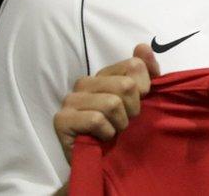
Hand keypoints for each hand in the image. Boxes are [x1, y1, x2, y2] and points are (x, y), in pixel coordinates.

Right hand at [53, 44, 159, 161]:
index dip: (145, 87)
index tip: (139, 102)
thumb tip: (143, 46)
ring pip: (112, 103)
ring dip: (120, 123)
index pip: (134, 65)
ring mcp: (71, 100)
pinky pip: (95, 120)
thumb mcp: (140, 99)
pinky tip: (101, 137)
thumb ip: (146, 72)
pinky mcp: (62, 119)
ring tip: (113, 130)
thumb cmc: (120, 128)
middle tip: (124, 120)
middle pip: (126, 85)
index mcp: (104, 74)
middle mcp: (85, 83)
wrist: (101, 162)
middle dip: (133, 109)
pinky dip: (106, 132)